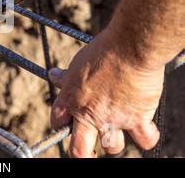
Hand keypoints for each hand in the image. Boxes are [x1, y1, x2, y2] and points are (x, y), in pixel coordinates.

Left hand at [49, 30, 164, 156]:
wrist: (129, 47)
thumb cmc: (102, 51)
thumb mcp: (77, 63)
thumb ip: (67, 76)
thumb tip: (53, 75)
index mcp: (71, 100)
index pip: (57, 122)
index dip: (61, 125)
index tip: (67, 122)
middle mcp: (89, 114)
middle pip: (79, 150)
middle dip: (81, 153)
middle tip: (87, 149)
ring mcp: (113, 119)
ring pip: (112, 147)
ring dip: (113, 141)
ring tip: (117, 128)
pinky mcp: (137, 118)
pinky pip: (145, 140)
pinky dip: (147, 136)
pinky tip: (144, 127)